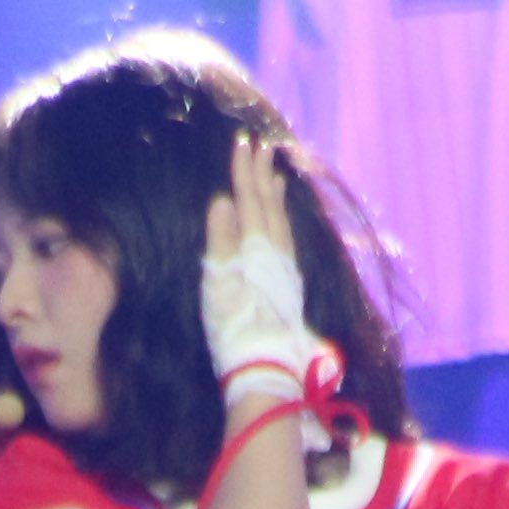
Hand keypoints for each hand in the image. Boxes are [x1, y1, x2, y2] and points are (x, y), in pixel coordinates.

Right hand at [199, 134, 318, 422]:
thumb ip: (221, 240)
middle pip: (268, 205)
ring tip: (276, 175)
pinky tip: (283, 220)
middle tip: (261, 145)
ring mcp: (284, 268)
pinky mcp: (288, 286)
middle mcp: (275, 251)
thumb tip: (223, 199)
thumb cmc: (234, 326)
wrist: (264, 366)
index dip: (243, 170)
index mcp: (255, 246)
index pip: (248, 199)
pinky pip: (287, 238)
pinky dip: (283, 220)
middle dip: (261, 175)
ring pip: (281, 221)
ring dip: (276, 196)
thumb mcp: (219, 282)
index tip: (242, 141)